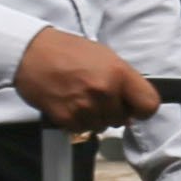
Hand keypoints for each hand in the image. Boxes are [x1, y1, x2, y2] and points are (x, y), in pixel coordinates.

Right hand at [14, 28, 157, 130]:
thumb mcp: (105, 56)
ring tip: (80, 97)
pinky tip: (69, 103)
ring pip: (101, 127)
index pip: (149, 105)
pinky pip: (81, 129)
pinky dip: (77, 121)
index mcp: (119, 73)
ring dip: (94, 117)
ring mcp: (85, 106)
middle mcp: (104, 91)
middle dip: (113, 112)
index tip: (133, 108)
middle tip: (96, 96)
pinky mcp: (66, 117)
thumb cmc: (68, 51)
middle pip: (122, 119)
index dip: (142, 109)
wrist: (31, 53)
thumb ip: (123, 80)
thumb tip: (132, 106)